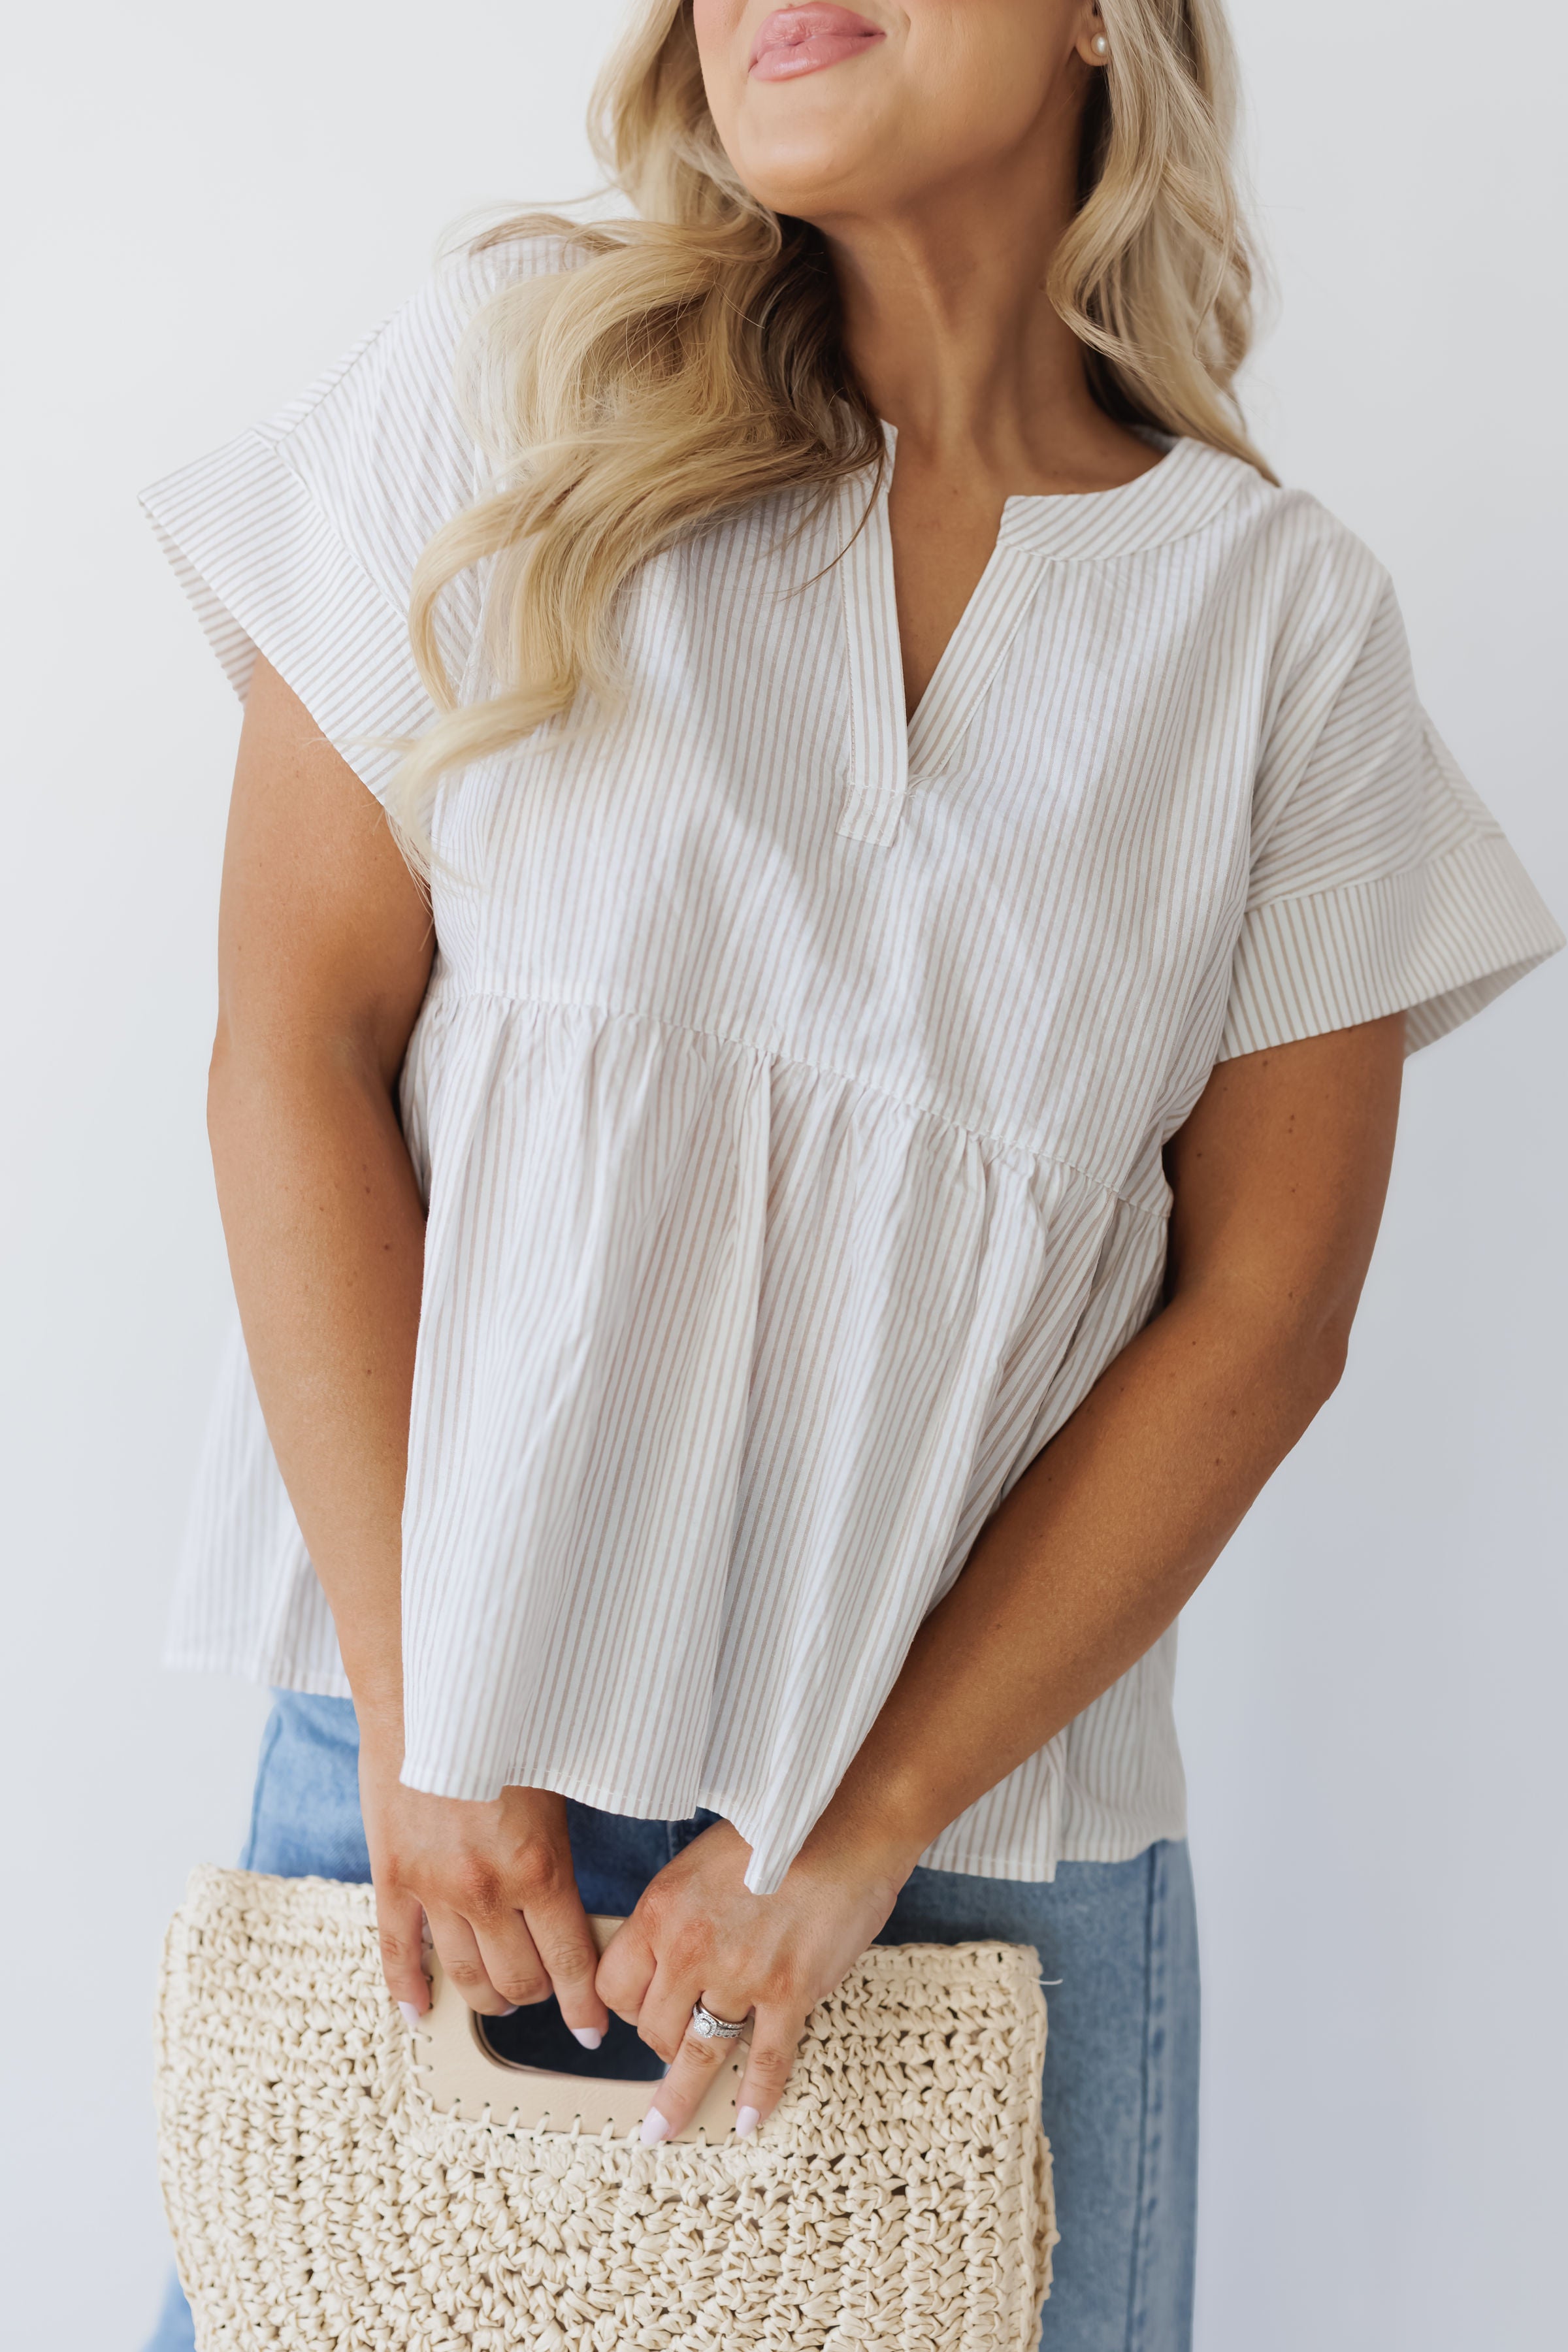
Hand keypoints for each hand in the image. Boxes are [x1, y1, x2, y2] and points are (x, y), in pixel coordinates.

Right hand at [359, 1731, 608, 2042]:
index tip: (591, 2031)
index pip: (570, 1963)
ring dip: (487, 1998)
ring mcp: (433, 1890)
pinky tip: (418, 2010)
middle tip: (547, 1989)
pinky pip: (395, 1951)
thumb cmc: (504, 1729)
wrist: (428, 1691)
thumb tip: (580, 1901)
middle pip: (519, 1981)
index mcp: (538, 1869)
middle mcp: (486, 1890)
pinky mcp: (391, 1878)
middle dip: (539, 1996)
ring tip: (500, 1999)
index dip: (584, 2007)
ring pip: (464, 1978)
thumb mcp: (557, 1786)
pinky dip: (407, 1989)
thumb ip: (562, 1850)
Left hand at [595, 1818, 908, 2140]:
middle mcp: (691, 1946)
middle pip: (653, 2025)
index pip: (615, 1985)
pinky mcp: (790, 1992)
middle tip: (673, 2046)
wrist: (845, 1824)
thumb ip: (678, 1912)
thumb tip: (668, 1957)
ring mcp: (741, 1975)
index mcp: (662, 1909)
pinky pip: (767, 2060)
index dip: (626, 2007)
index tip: (639, 2015)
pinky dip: (757, 2096)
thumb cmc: (778, 1830)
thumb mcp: (702, 1861)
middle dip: (660, 2043)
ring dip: (681, 2098)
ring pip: (698, 2053)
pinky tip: (748, 2121)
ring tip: (667, 2131)